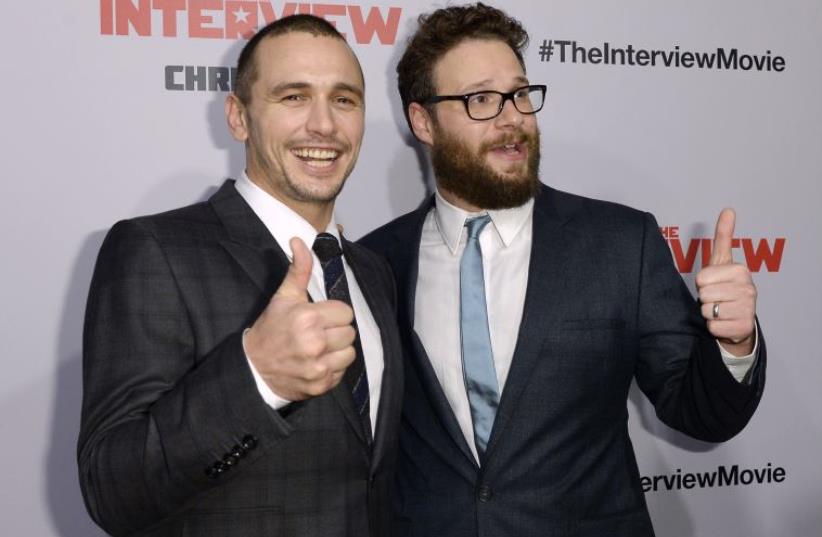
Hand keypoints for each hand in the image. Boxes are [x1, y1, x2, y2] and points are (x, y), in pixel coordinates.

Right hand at [244, 237, 356, 399]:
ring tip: (320, 348)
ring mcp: (318, 366)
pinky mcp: (321, 385)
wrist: (254, 367)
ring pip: (349, 353)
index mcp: (308, 318)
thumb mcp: (284, 297)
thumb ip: (298, 269)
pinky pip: (342, 372)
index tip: (320, 317)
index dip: (334, 314)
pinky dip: (333, 368)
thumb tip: (299, 240)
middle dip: (336, 331)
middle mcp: (315, 343)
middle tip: (319, 332)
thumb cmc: (271, 329)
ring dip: (338, 350)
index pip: (345, 312)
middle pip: (350, 332)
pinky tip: (317, 362)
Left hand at [695, 208, 756, 355]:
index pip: (701, 278)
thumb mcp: (722, 261)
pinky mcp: (743, 328)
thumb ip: (723, 237)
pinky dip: (713, 327)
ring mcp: (748, 309)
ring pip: (707, 311)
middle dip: (705, 299)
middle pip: (703, 295)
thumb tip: (728, 209)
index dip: (702, 283)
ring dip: (708, 313)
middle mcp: (748, 289)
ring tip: (720, 309)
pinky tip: (724, 322)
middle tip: (716, 298)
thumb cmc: (725, 286)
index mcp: (740, 270)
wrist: (738, 318)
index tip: (713, 283)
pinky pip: (713, 327)